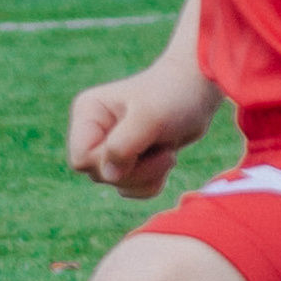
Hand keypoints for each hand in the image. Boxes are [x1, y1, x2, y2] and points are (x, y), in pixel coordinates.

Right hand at [67, 55, 220, 200]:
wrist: (199, 92)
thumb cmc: (173, 96)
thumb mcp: (149, 118)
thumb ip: (123, 146)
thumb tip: (108, 175)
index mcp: (87, 113)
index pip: (82, 160)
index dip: (110, 163)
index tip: (139, 147)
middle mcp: (93, 131)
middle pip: (100, 175)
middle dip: (136, 170)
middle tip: (162, 150)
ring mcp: (110, 147)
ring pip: (117, 185)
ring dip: (148, 176)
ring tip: (166, 152)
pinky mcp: (128, 160)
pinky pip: (132, 189)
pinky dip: (153, 181)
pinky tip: (166, 158)